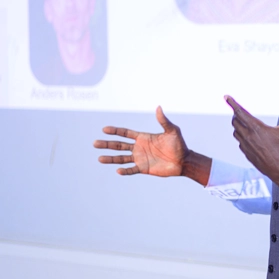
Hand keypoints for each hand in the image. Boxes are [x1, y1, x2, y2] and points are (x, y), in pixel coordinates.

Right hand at [94, 106, 210, 184]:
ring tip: (99, 158)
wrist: (183, 161)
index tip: (104, 129)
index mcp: (143, 137)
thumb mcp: (172, 131)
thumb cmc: (179, 145)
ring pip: (121, 158)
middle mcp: (139, 147)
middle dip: (107, 144)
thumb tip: (158, 107)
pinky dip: (124, 171)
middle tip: (94, 143)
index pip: (125, 133)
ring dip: (111, 158)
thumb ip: (163, 120)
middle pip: (119, 145)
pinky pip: (131, 170)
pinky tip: (118, 170)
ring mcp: (140, 158)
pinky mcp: (143, 168)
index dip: (115, 131)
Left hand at [226, 93, 278, 198]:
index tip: (226, 97)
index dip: (232, 103)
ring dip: (238, 125)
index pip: (240, 112)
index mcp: (256, 128)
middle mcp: (249, 137)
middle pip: (235, 121)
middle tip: (239, 109)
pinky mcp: (248, 156)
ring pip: (236, 133)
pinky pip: (240, 143)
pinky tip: (249, 137)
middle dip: (236, 114)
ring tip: (243, 122)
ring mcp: (247, 148)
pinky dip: (241, 137)